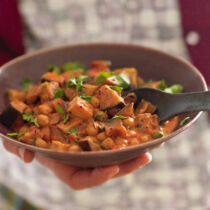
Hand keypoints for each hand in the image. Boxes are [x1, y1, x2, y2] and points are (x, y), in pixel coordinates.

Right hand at [2, 139, 151, 189]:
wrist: (42, 117)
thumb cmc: (32, 132)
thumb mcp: (20, 139)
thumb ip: (17, 147)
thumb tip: (27, 155)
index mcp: (67, 165)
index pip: (83, 180)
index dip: (97, 177)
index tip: (112, 167)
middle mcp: (83, 158)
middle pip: (107, 168)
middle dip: (127, 164)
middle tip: (145, 156)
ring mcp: (92, 146)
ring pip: (116, 153)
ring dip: (134, 150)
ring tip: (153, 143)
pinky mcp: (98, 132)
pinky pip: (116, 136)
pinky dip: (128, 134)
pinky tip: (141, 127)